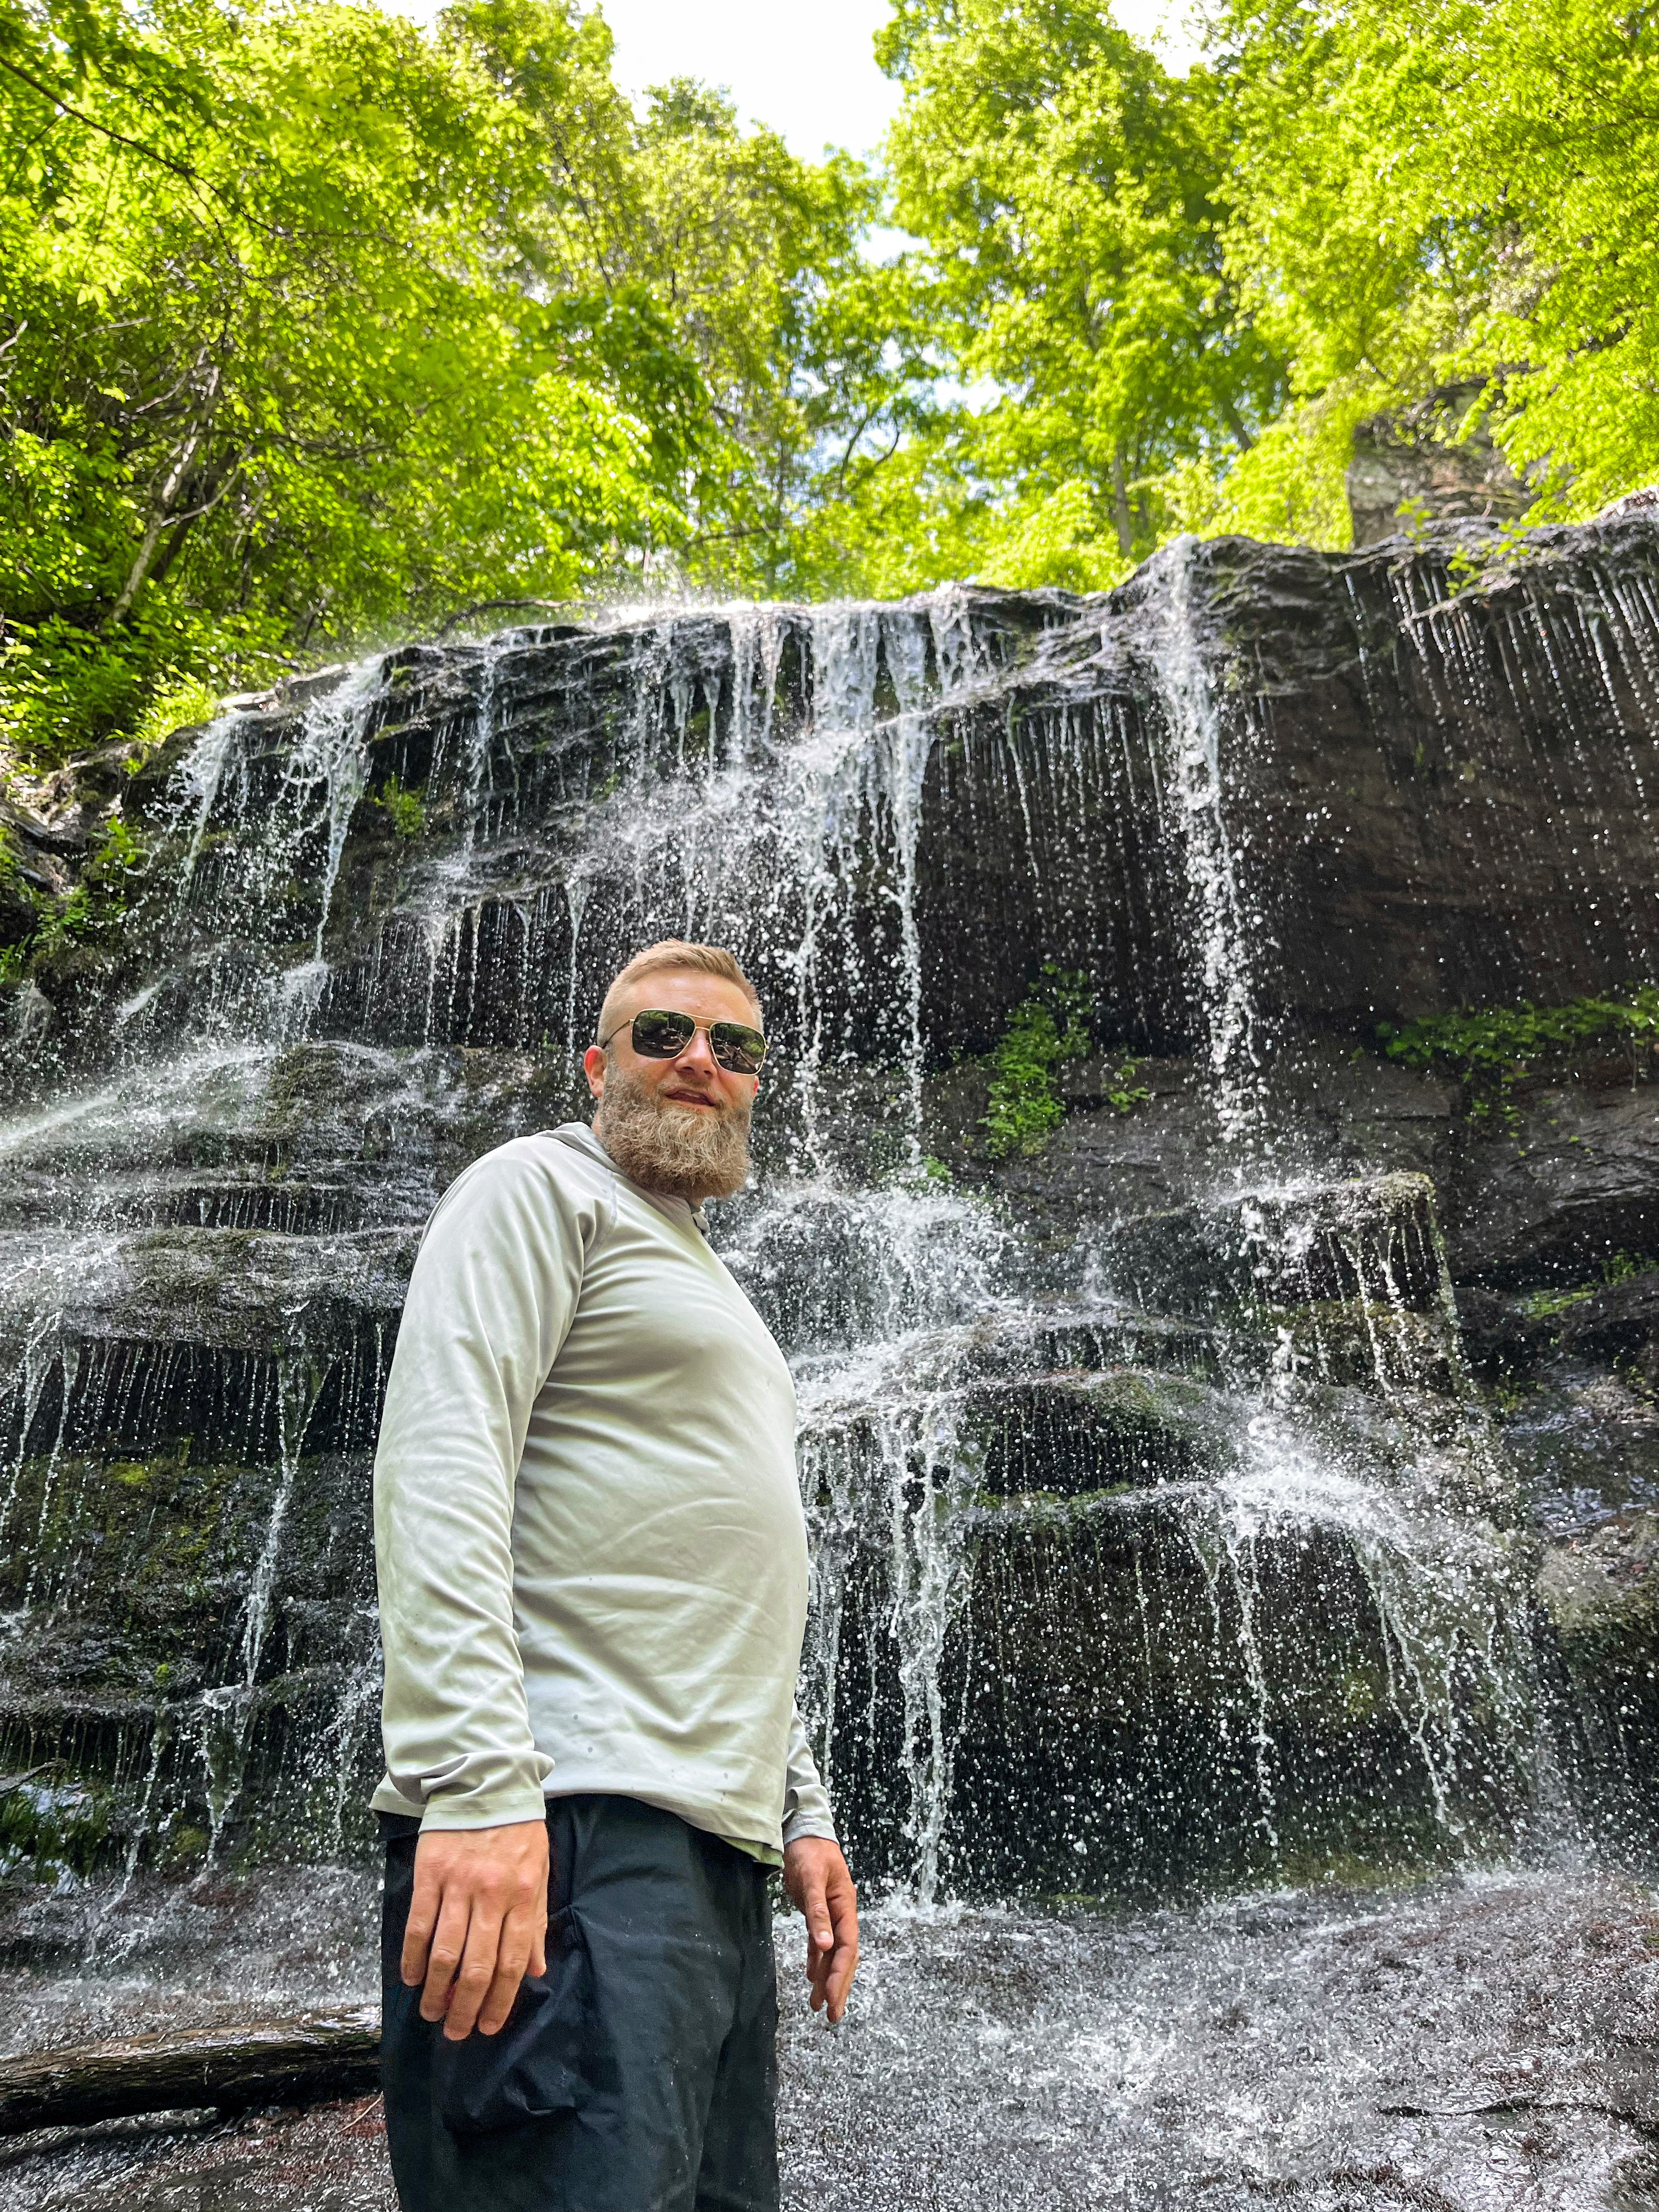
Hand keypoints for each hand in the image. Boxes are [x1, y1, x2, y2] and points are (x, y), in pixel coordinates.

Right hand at [401, 1819, 548, 2040]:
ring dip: (436, 1991)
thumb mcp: (540, 1872)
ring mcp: (459, 1885)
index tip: (488, 2027)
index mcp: (523, 1896)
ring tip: (431, 2013)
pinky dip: (413, 1957)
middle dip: (465, 2007)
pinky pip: (419, 1925)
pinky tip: (412, 1978)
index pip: (512, 1962)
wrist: (486, 1781)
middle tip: (455, 2032)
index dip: (499, 2001)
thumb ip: (536, 1922)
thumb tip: (536, 1970)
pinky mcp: (431, 1874)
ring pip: (445, 1952)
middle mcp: (492, 1895)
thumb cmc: (517, 1831)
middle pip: (477, 1966)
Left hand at [782, 1836, 858, 2023]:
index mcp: (846, 1907)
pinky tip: (811, 1978)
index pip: (847, 1948)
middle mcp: (841, 1915)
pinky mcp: (816, 1914)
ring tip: (819, 2006)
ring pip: (831, 1954)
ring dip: (826, 1978)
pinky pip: (818, 1944)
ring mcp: (830, 1916)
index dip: (841, 1974)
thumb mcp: (812, 1879)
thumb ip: (818, 1911)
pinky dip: (816, 1962)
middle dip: (838, 1985)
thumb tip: (825, 1946)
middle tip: (832, 2015)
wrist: (803, 1832)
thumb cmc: (810, 1851)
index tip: (833, 1998)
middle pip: (843, 1956)